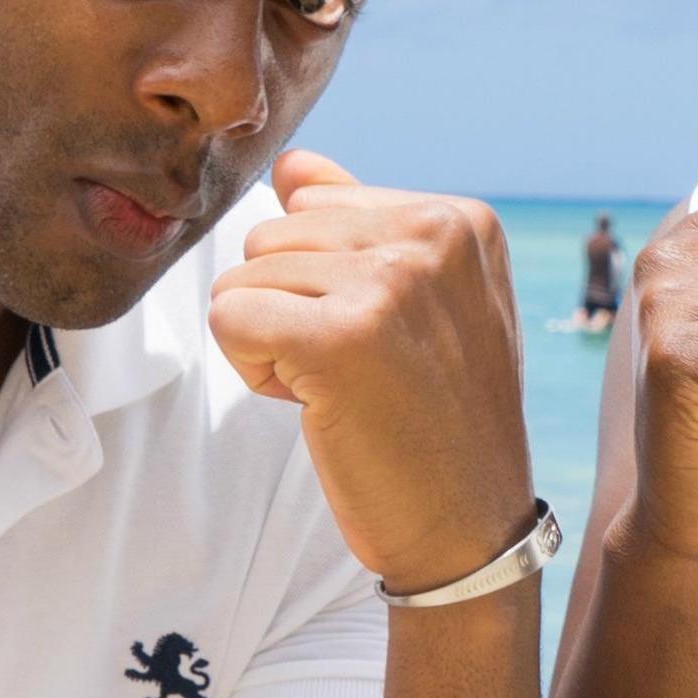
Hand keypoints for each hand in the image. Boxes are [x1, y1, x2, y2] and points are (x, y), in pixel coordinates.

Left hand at [209, 152, 533, 594]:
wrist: (468, 530)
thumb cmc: (437, 419)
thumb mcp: (424, 303)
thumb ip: (359, 224)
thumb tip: (289, 166)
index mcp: (461, 220)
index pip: (317, 201)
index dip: (323, 279)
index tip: (383, 338)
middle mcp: (434, 237)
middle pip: (273, 234)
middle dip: (289, 306)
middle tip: (356, 370)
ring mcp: (390, 284)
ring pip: (244, 276)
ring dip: (271, 341)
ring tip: (341, 387)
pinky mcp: (341, 339)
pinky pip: (229, 318)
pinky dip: (252, 368)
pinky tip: (313, 402)